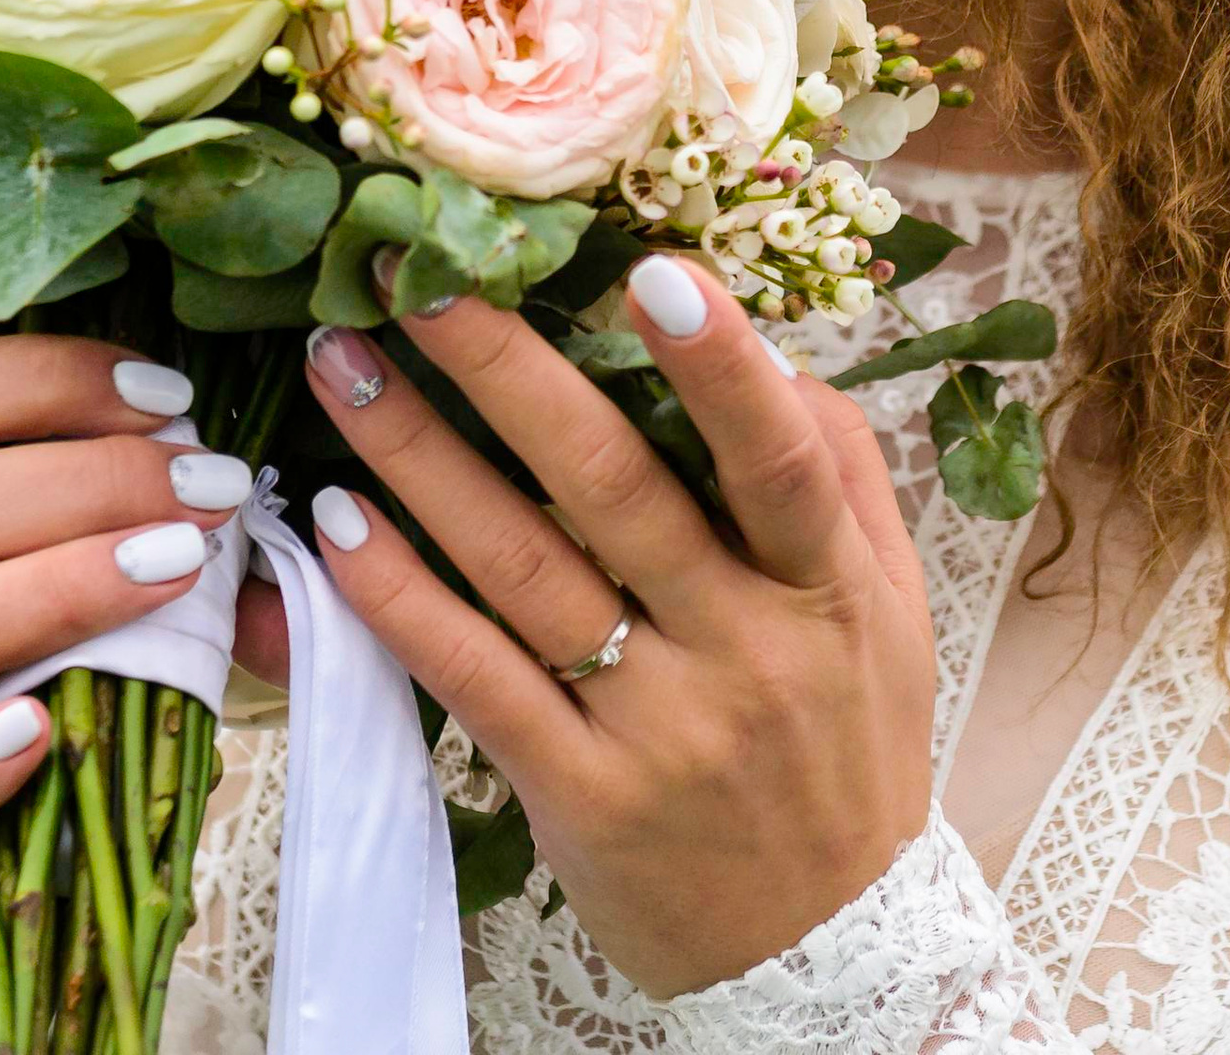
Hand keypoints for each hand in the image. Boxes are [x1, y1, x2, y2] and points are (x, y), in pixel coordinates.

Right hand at [0, 336, 257, 842]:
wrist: (41, 733)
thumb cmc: (69, 574)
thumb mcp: (64, 497)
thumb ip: (106, 450)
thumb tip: (196, 426)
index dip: (50, 382)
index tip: (172, 397)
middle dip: (91, 486)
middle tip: (211, 487)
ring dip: (60, 592)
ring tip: (179, 567)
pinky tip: (42, 731)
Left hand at [299, 252, 935, 998]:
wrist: (829, 957)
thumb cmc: (849, 744)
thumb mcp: (892, 609)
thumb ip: (841, 471)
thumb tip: (772, 347)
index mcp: (826, 586)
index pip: (781, 460)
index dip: (722, 368)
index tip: (654, 272)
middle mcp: (743, 648)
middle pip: (616, 488)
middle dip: (510, 371)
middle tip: (422, 274)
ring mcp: (655, 727)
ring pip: (523, 569)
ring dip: (420, 459)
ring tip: (343, 367)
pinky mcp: (578, 795)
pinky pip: (474, 679)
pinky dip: (402, 599)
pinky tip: (337, 527)